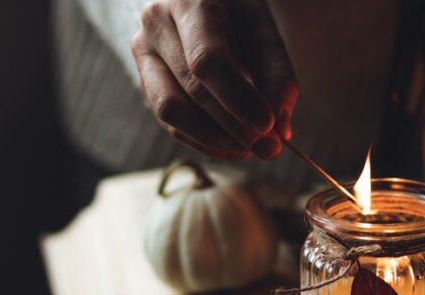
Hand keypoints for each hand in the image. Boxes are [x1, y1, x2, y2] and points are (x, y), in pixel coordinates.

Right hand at [131, 0, 297, 159]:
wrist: (195, 2)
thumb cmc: (235, 13)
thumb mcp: (262, 30)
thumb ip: (276, 76)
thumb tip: (280, 131)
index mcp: (188, 3)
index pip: (208, 61)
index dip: (238, 99)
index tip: (267, 126)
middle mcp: (156, 25)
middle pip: (193, 89)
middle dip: (234, 126)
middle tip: (269, 147)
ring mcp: (143, 54)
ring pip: (171, 111)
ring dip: (215, 139)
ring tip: (250, 150)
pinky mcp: (143, 80)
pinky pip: (169, 122)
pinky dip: (203, 141)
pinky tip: (231, 148)